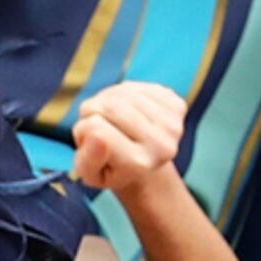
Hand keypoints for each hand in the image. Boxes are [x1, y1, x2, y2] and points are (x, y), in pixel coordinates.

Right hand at [70, 79, 191, 196]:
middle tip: (98, 130)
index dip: (83, 131)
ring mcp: (173, 124)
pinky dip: (123, 94)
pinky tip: (127, 110)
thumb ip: (88, 160)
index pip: (96, 129)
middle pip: (109, 106)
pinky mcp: (177, 105)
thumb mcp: (90, 174)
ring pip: (121, 92)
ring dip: (106, 101)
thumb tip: (97, 136)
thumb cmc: (109, 168)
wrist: (142, 166)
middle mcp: (162, 146)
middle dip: (93, 113)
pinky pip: (135, 85)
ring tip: (111, 120)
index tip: (90, 145)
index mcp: (138, 165)